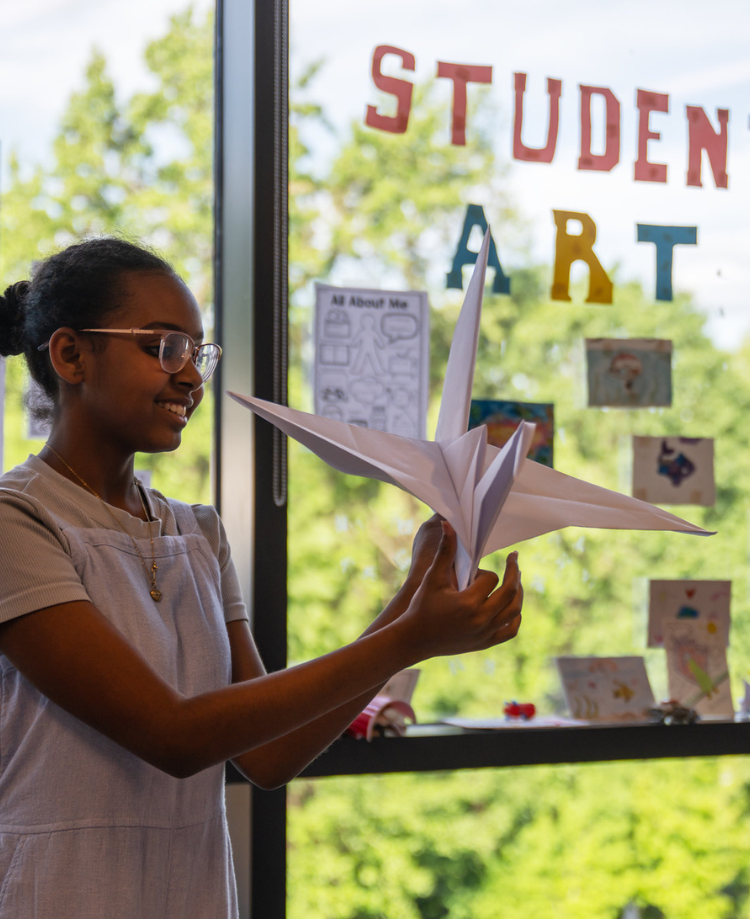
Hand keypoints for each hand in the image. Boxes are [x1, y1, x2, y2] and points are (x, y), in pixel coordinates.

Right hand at [397, 521, 522, 660]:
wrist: (414, 639)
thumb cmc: (422, 606)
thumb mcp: (433, 578)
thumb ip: (445, 551)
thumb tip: (449, 524)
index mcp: (468, 603)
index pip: (491, 579)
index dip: (484, 572)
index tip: (473, 573)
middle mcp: (480, 620)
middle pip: (510, 593)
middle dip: (513, 573)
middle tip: (514, 559)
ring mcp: (485, 634)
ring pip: (515, 612)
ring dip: (518, 593)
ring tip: (516, 580)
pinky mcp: (485, 644)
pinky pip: (510, 631)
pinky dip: (516, 617)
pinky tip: (513, 606)